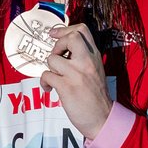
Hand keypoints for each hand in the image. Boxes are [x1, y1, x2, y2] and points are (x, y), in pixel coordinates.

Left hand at [41, 24, 112, 138]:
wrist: (103, 118)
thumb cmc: (96, 96)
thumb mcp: (95, 70)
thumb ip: (82, 58)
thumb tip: (63, 48)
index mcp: (94, 56)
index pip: (82, 30)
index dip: (65, 29)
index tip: (54, 34)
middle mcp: (87, 62)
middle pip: (70, 38)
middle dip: (57, 44)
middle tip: (57, 56)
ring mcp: (77, 74)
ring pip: (52, 59)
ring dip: (50, 68)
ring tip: (55, 77)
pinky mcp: (67, 87)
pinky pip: (47, 76)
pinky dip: (44, 82)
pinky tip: (49, 88)